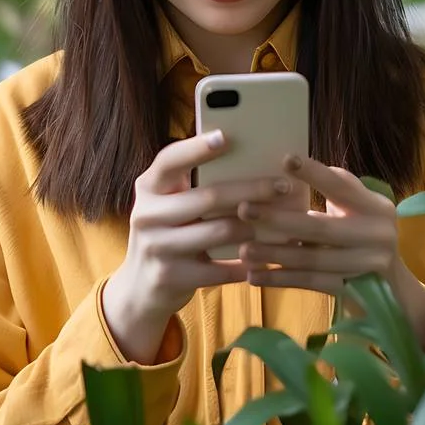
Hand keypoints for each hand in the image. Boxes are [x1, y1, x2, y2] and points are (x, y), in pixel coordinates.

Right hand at [102, 130, 292, 363]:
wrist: (140, 288)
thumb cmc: (168, 234)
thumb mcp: (170, 206)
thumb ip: (195, 186)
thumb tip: (250, 162)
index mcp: (149, 188)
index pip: (170, 160)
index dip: (197, 148)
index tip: (226, 136)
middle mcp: (147, 214)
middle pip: (208, 196)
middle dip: (252, 189)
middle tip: (284, 186)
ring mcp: (156, 247)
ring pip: (219, 231)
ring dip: (256, 227)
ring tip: (282, 223)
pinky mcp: (170, 276)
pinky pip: (220, 268)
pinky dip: (246, 263)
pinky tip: (266, 258)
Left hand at [238, 156, 424, 348]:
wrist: (391, 286)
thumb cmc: (361, 232)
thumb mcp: (358, 208)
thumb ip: (334, 188)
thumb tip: (288, 165)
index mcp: (375, 207)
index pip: (342, 186)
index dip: (315, 173)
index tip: (286, 160)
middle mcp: (377, 234)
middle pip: (321, 227)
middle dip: (279, 219)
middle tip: (244, 210)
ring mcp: (365, 265)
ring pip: (313, 259)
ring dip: (275, 254)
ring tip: (243, 249)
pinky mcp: (353, 290)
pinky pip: (310, 283)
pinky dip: (281, 280)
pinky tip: (254, 276)